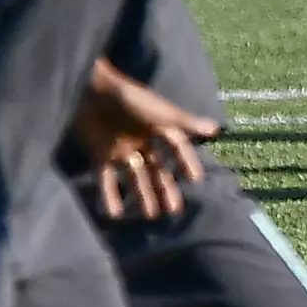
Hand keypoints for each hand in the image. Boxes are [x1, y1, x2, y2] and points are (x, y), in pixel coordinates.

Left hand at [71, 67, 215, 223]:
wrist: (90, 91)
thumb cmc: (129, 98)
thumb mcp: (161, 112)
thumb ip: (187, 123)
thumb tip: (216, 129)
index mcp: (156, 126)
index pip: (176, 147)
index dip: (186, 162)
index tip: (196, 180)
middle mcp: (140, 140)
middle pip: (156, 168)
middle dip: (164, 187)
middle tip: (173, 210)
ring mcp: (119, 149)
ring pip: (135, 177)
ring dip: (142, 195)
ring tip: (151, 215)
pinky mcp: (99, 155)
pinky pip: (106, 179)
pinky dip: (109, 195)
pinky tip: (115, 213)